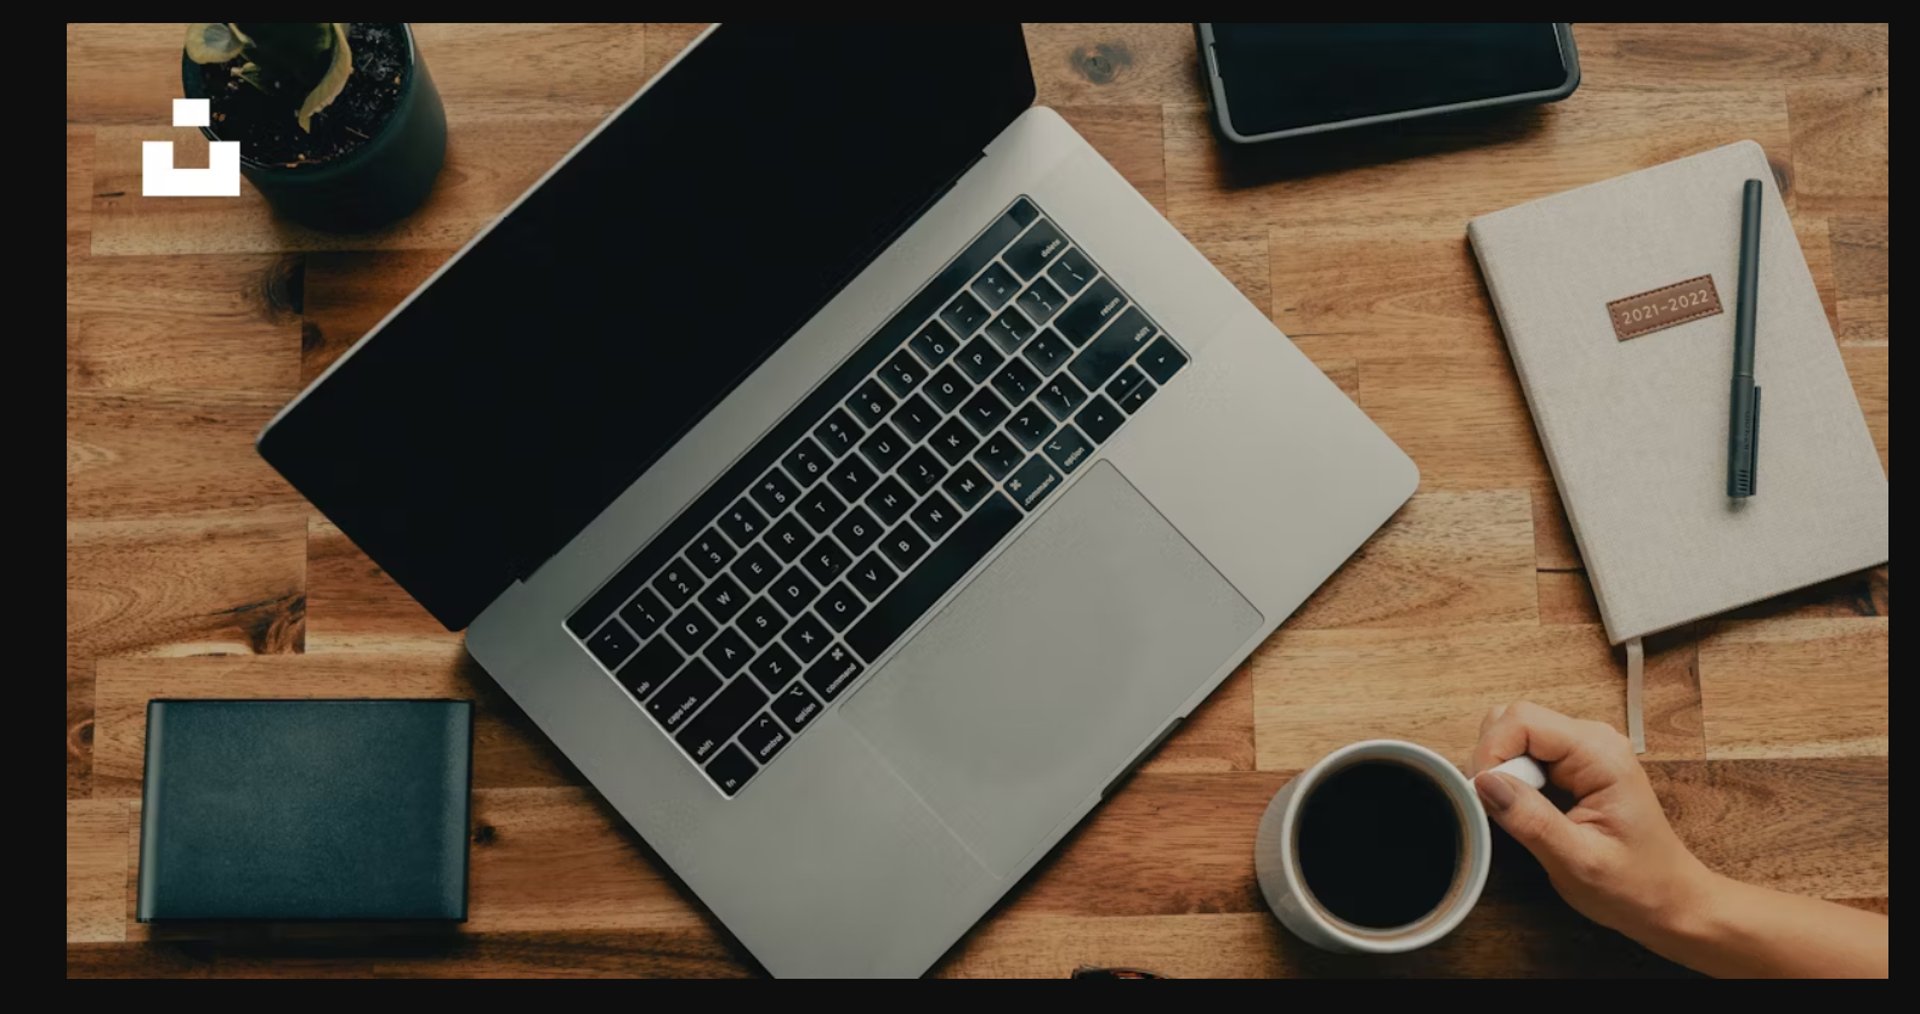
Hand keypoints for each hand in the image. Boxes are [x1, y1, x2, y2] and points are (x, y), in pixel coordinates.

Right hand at [1470, 702, 1709, 939]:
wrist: (1669, 901)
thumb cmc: (1635, 886)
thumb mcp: (1578, 862)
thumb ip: (1531, 820)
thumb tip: (1482, 782)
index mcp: (1600, 754)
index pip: (1522, 720)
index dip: (1491, 753)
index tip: (1483, 796)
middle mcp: (1593, 740)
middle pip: (1515, 720)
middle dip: (1494, 760)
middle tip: (1501, 809)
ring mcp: (1585, 749)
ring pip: (1516, 734)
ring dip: (1502, 769)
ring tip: (1518, 812)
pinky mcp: (1576, 764)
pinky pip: (1527, 753)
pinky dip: (1513, 777)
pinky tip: (1527, 809)